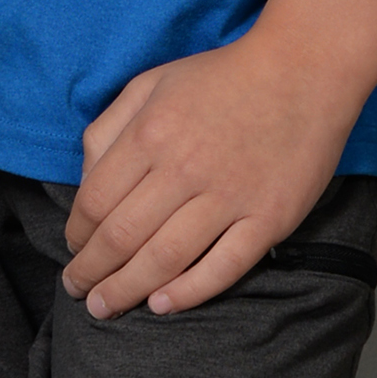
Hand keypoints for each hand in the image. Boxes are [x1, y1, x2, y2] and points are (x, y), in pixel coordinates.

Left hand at [61, 35, 358, 320]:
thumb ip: (108, 129)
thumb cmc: (221, 78)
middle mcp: (184, 168)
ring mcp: (229, 196)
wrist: (303, 70)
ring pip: (165, 259)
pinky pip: (223, 267)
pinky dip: (189, 292)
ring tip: (105, 307)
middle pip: (122, 237)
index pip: (95, 201)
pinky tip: (162, 305)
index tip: (73, 249)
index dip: (76, 234)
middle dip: (91, 272)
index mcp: (151, 133)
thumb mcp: (151, 84)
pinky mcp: (269, 218)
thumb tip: (85, 182)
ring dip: (126, 290)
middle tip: (78, 290)